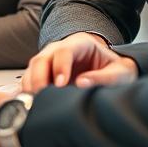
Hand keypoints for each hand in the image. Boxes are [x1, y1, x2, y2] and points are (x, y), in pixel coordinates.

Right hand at [23, 32, 138, 92]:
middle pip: (41, 58)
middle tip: (41, 95)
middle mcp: (60, 50)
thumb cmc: (114, 69)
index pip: (63, 51)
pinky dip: (27, 91)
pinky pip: (30, 80)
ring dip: (30, 85)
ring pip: (32, 69)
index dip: (60, 67)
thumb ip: (104, 77)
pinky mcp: (46, 76)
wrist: (112, 72)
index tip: (60, 84)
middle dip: (38, 77)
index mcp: (79, 43)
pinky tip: (30, 103)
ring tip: (35, 103)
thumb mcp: (120, 72)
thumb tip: (82, 83)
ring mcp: (50, 62)